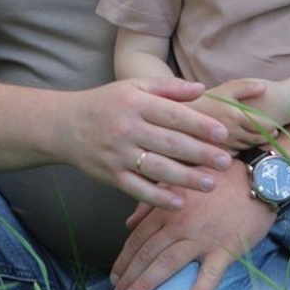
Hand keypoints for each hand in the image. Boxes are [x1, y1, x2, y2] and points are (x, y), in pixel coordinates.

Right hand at [50, 77, 234, 210]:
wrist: (64, 126)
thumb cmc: (107, 103)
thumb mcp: (135, 86)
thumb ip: (169, 88)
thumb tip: (202, 89)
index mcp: (136, 103)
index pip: (173, 115)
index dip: (200, 125)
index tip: (223, 134)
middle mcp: (127, 129)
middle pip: (169, 143)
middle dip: (200, 154)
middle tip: (226, 161)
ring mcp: (118, 154)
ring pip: (156, 168)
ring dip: (186, 178)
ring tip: (211, 184)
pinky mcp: (110, 176)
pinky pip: (137, 189)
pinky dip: (157, 198)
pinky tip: (179, 202)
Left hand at [109, 165, 273, 289]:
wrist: (262, 180)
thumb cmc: (223, 178)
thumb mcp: (184, 179)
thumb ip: (155, 198)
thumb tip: (129, 222)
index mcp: (170, 207)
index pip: (139, 238)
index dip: (124, 259)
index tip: (115, 277)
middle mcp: (181, 223)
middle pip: (147, 254)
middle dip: (129, 278)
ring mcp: (203, 238)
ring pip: (167, 265)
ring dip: (147, 285)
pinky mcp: (226, 249)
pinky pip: (210, 275)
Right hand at [193, 78, 278, 149]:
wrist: (181, 116)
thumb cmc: (206, 100)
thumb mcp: (225, 89)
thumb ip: (246, 87)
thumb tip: (265, 87)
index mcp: (237, 116)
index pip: (263, 126)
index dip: (272, 127)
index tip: (276, 126)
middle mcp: (232, 132)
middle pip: (257, 138)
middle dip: (267, 137)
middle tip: (273, 134)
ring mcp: (225, 144)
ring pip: (248, 146)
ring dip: (255, 143)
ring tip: (259, 137)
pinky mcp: (218, 152)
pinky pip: (236, 153)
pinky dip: (242, 148)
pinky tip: (242, 142)